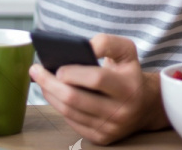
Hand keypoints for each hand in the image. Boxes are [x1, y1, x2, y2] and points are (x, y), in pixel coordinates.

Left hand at [29, 34, 167, 144]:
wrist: (145, 104)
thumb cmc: (129, 72)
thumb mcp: (126, 50)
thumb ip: (106, 42)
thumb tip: (83, 46)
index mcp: (128, 87)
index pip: (96, 79)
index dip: (73, 73)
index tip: (57, 66)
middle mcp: (121, 111)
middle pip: (75, 98)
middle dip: (50, 83)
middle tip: (36, 70)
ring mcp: (110, 128)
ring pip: (69, 111)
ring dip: (50, 94)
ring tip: (41, 80)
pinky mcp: (101, 138)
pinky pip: (72, 122)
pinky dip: (59, 107)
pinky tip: (54, 94)